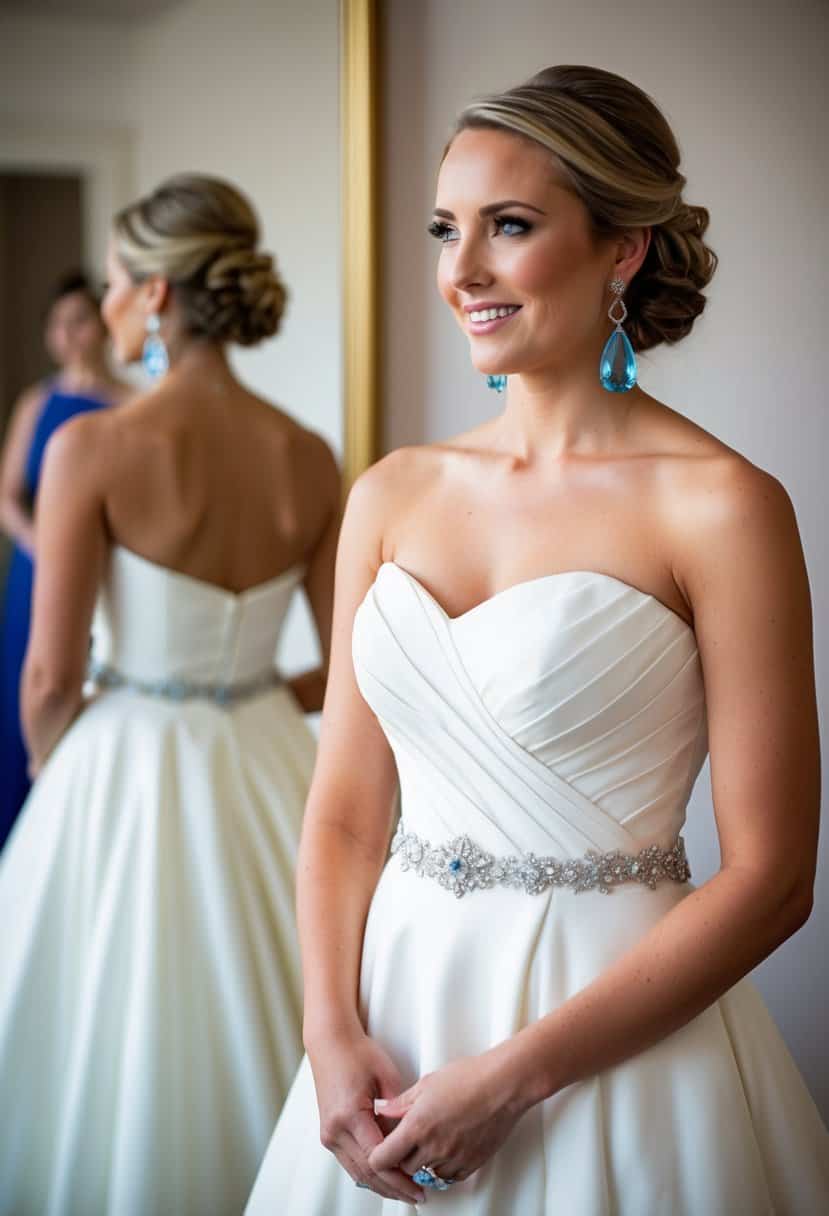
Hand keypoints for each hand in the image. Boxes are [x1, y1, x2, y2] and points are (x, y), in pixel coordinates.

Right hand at [307, 1028, 424, 1203]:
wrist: (330, 1042)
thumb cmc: (357, 1053)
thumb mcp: (387, 1076)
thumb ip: (400, 1109)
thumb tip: (413, 1136)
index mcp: (350, 1115)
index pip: (378, 1158)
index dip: (400, 1177)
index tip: (419, 1185)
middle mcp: (335, 1129)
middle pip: (367, 1172)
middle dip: (394, 1188)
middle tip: (418, 1195)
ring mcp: (329, 1133)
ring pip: (357, 1173)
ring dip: (382, 1185)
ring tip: (406, 1192)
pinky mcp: (328, 1133)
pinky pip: (350, 1162)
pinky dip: (369, 1174)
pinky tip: (387, 1178)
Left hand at [368, 1049, 528, 1186]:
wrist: (503, 1085)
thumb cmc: (469, 1077)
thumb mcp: (427, 1083)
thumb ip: (401, 1102)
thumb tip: (384, 1110)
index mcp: (417, 1126)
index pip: (382, 1158)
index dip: (377, 1155)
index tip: (382, 1148)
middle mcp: (433, 1147)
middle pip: (404, 1169)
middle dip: (402, 1157)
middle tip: (407, 1142)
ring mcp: (452, 1158)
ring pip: (426, 1174)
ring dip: (424, 1162)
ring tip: (431, 1140)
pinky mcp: (471, 1164)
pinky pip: (448, 1176)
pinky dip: (444, 1167)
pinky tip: (448, 1147)